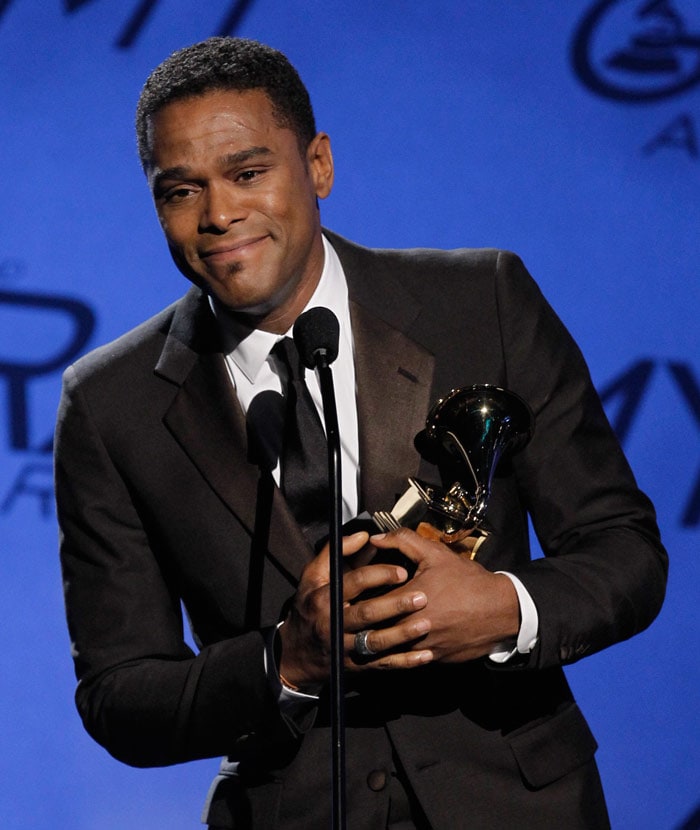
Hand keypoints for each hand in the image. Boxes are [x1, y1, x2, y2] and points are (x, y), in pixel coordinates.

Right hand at [278, 531, 433, 687]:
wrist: (296, 653)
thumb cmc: (309, 607)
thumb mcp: (313, 576)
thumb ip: (336, 553)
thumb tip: (365, 536)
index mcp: (325, 598)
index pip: (354, 583)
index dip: (379, 575)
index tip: (402, 571)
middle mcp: (334, 623)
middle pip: (367, 613)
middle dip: (396, 605)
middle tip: (422, 597)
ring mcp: (345, 647)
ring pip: (376, 642)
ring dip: (403, 635)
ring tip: (425, 624)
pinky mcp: (355, 665)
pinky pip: (382, 664)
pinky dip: (404, 662)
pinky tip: (424, 655)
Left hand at [365, 528, 519, 662]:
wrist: (501, 610)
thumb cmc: (467, 580)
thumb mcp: (435, 554)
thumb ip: (403, 541)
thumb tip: (376, 538)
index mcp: (409, 600)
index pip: (370, 601)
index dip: (361, 596)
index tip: (355, 592)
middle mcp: (413, 628)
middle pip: (376, 628)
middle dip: (366, 620)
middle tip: (356, 613)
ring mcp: (423, 648)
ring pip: (390, 647)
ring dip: (381, 638)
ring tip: (372, 628)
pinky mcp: (434, 660)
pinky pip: (408, 659)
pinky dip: (401, 650)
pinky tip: (396, 639)